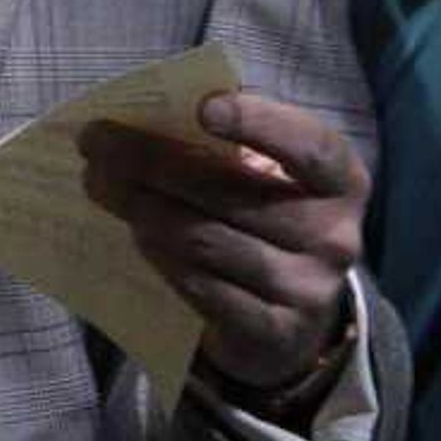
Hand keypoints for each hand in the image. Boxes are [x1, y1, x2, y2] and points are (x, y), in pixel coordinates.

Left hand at [77, 92, 368, 400]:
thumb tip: (156, 114)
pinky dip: (160, 255)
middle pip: (232, 193)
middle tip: (98, 141)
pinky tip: (134, 232)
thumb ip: (236, 147)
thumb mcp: (275, 181)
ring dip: (142, 207)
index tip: (204, 107)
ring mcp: (305, 290)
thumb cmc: (273, 222)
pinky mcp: (270, 332)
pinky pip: (201, 287)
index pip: (311, 147)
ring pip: (206, 240)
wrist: (292, 321)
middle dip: (154, 161)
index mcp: (342, 183)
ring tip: (101, 184)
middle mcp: (335, 237)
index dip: (261, 123)